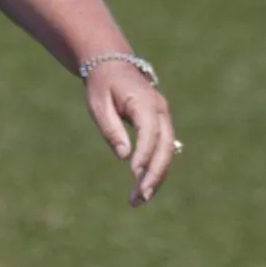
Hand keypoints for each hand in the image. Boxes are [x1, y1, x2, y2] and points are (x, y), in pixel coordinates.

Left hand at [84, 61, 177, 207]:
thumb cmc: (102, 85)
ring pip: (167, 152)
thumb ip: (111, 128)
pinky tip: (144, 189)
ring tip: (140, 200)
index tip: (135, 175)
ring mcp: (164, 118)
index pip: (150, 132)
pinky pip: (162, 150)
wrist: (112, 66)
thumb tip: (124, 156)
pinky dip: (155, 169)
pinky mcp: (161, 126)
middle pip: (165, 146)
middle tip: (141, 197)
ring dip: (156, 177)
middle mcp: (160, 110)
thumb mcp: (98, 104)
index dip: (145, 154)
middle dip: (155, 173)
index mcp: (144, 102)